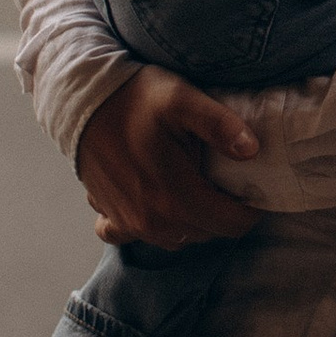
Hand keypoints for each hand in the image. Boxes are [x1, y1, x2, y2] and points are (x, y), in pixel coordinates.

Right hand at [75, 66, 264, 250]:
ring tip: (197, 186)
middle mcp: (152, 221)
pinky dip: (152, 226)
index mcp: (175, 197)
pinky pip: (137, 237)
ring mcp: (128, 224)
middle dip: (223, 212)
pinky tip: (157, 201)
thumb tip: (252, 150)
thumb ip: (220, 125)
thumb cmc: (136, 99)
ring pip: (178, 238)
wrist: (82, 102)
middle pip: (207, 232)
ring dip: (193, 219)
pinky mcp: (110, 219)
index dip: (249, 209)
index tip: (252, 187)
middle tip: (226, 181)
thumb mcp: (183, 98)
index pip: (231, 224)